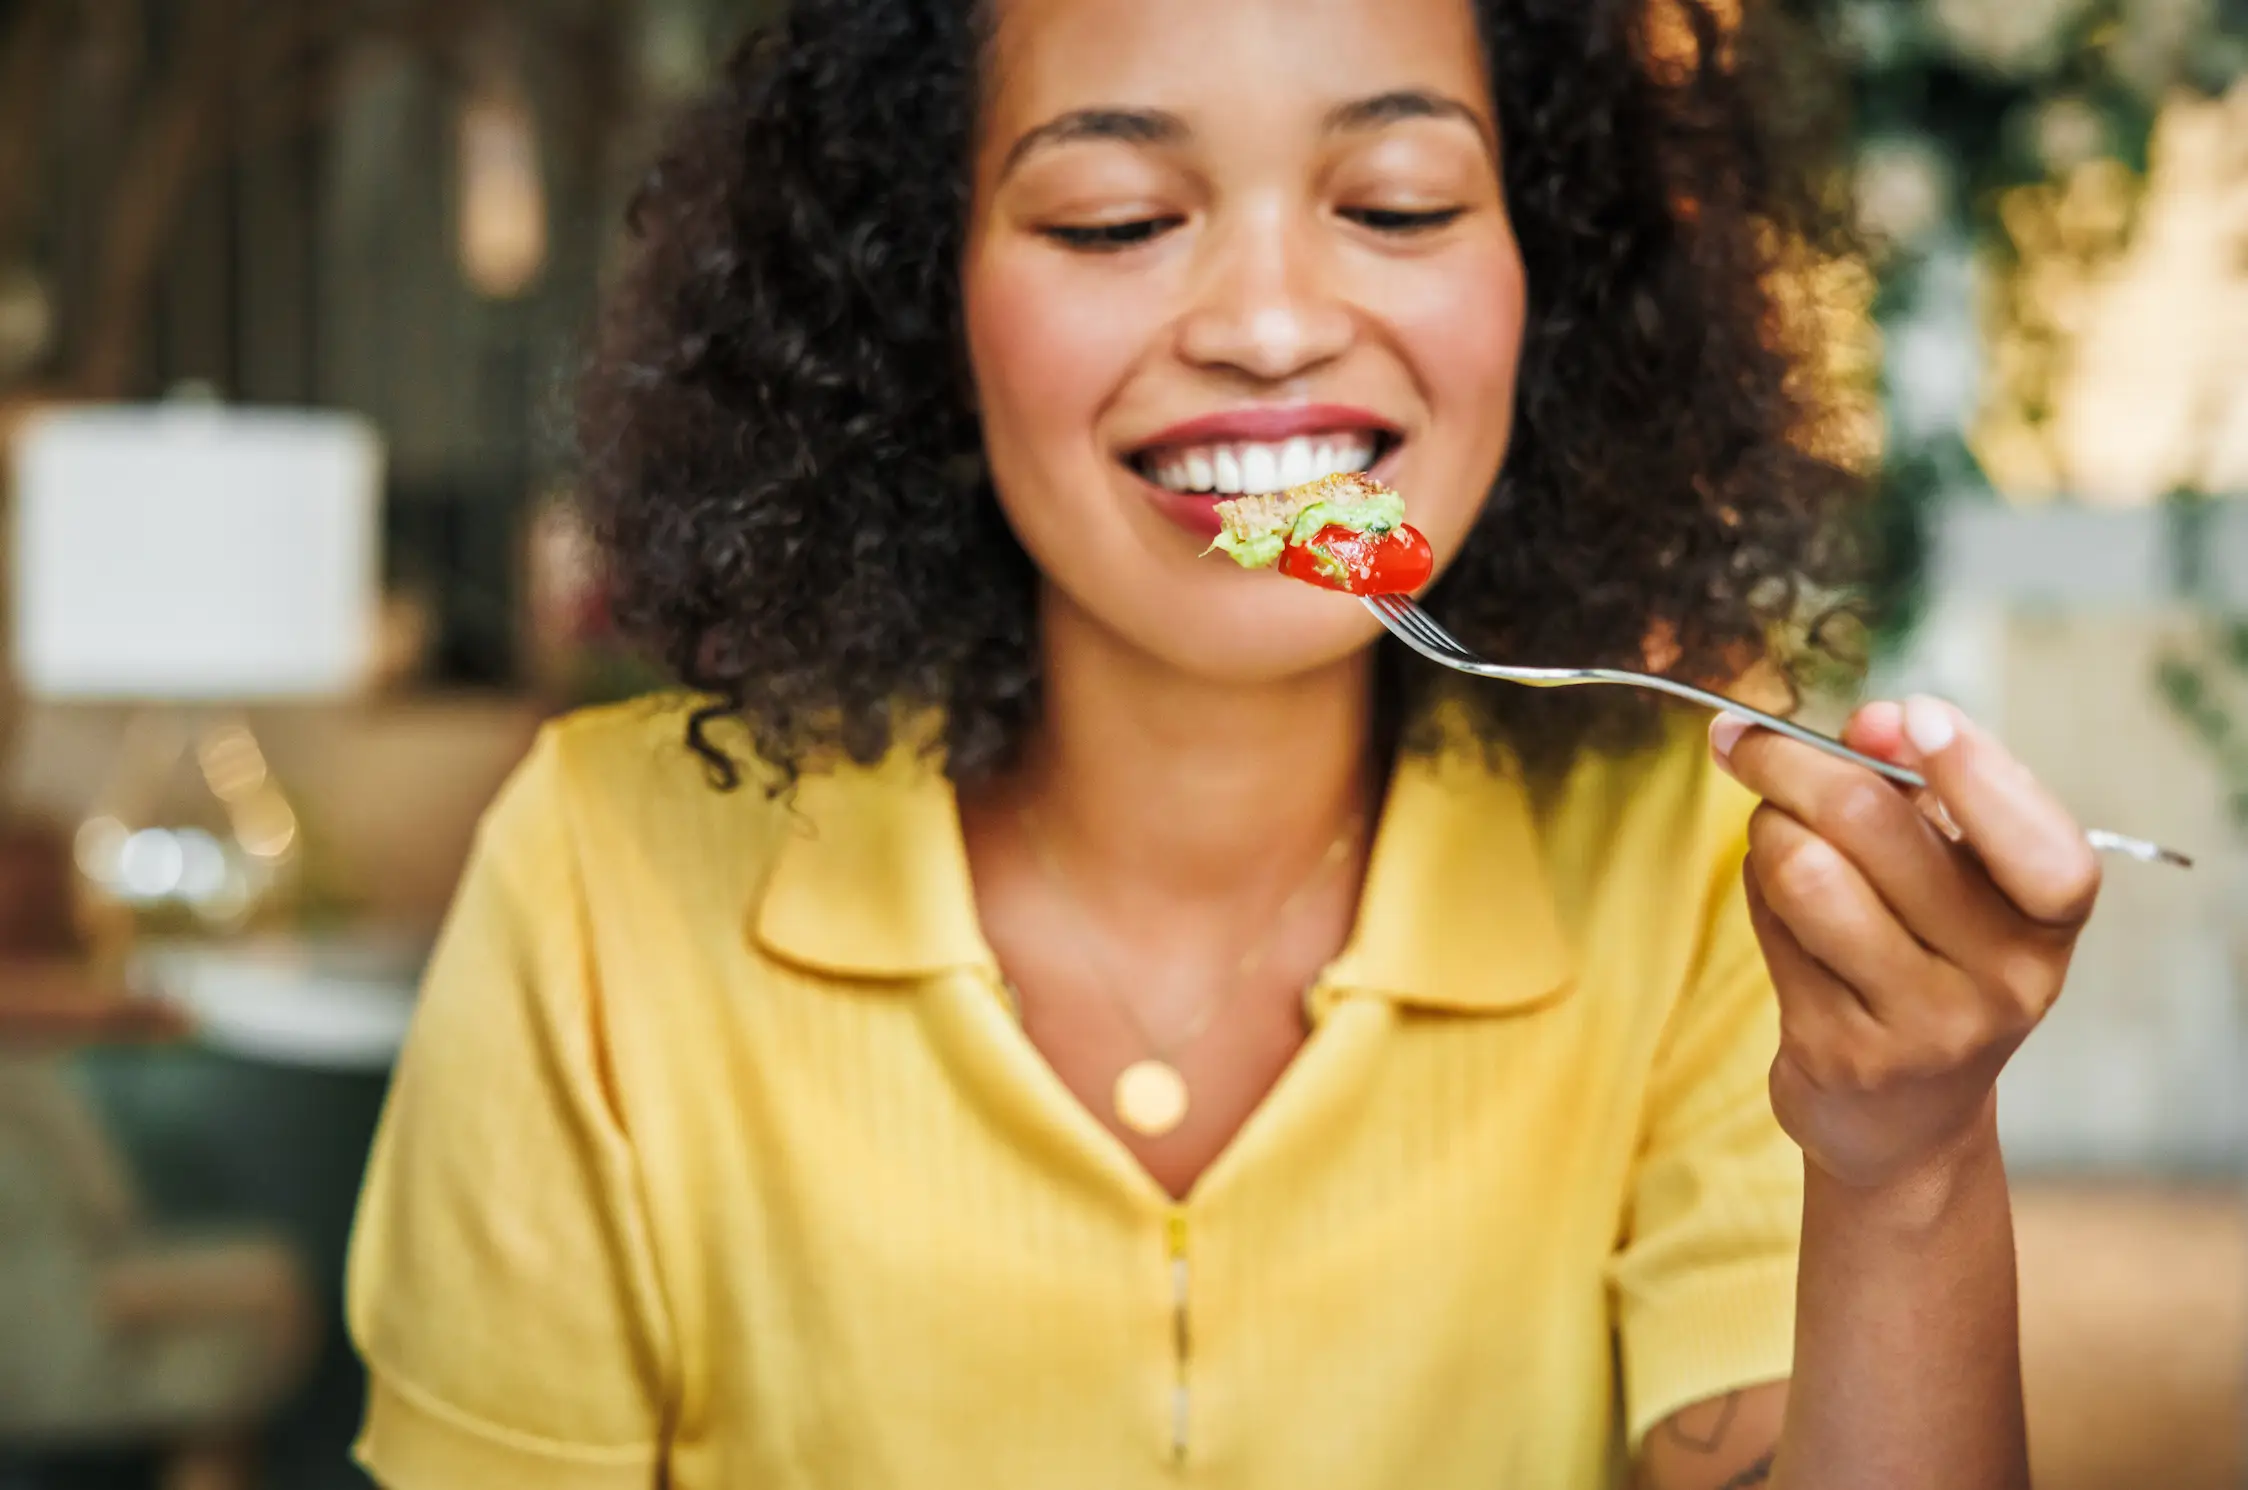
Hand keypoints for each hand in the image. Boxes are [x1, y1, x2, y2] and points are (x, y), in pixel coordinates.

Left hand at [1710, 697, 2100, 1193]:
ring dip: (1766, 830)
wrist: (1903, 1118)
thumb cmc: (1929, 959)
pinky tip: (1775, 900)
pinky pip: (1771, 926)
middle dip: (1792, 762)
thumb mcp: (1954, 876)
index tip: (1912, 715)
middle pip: (1874, 826)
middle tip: (1745, 739)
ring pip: (1805, 871)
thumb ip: (1920, 790)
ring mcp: (1922, 1024)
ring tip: (1774, 835)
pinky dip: (1756, 890)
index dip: (1979, 773)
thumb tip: (1874, 723)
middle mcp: (2004, 979)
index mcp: (2048, 922)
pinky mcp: (1841, 1051)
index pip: (2042, 849)